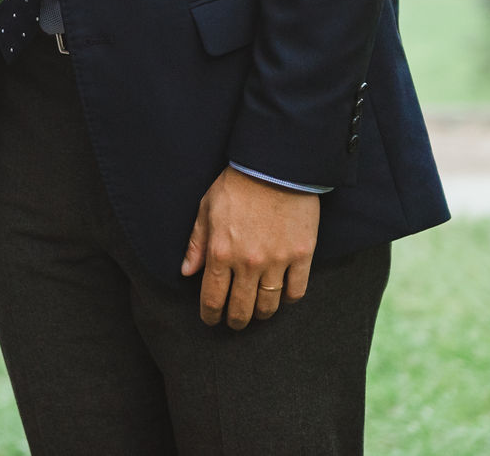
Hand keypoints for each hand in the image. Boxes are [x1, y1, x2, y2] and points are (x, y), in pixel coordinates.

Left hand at [180, 167, 320, 329]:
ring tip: (257, 312)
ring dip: (261, 314)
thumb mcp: (206, 209)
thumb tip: (187, 272)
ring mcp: (278, 261)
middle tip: (234, 323)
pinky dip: (288, 299)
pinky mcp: (302, 256)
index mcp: (221, 252)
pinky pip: (296, 291)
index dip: (210, 314)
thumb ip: (197, 244)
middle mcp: (248, 263)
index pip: (213, 297)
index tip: (210, 320)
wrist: (275, 168)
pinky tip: (282, 296)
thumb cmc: (236, 185)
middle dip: (235, 321)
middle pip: (242, 308)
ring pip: (269, 305)